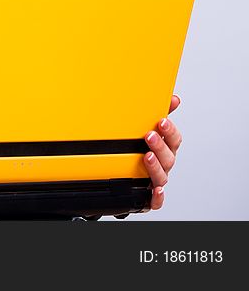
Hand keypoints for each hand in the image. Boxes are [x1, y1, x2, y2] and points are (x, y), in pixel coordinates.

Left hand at [143, 94, 182, 210]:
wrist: (124, 177)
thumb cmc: (140, 151)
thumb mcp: (148, 130)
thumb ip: (159, 113)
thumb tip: (173, 98)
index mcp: (164, 149)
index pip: (174, 139)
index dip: (169, 131)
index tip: (161, 121)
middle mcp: (162, 165)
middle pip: (169, 157)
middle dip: (160, 145)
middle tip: (149, 135)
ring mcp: (155, 180)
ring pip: (162, 176)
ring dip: (155, 166)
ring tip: (146, 156)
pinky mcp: (148, 197)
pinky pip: (155, 201)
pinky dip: (157, 197)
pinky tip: (154, 190)